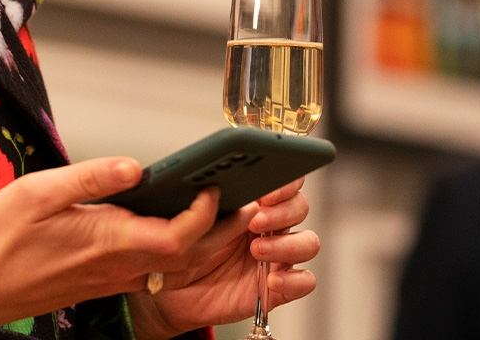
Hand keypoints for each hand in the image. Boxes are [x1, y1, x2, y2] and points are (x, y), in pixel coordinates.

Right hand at [0, 156, 221, 327]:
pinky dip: (174, 254)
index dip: (205, 215)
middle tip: (241, 203)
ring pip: (173, 269)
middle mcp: (118, 266)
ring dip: (201, 245)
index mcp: (109, 241)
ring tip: (216, 213)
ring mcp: (112, 279)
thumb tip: (134, 165)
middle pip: (187, 257)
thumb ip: (91, 178)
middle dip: (220, 233)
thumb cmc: (1, 240)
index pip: (178, 236)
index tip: (213, 186)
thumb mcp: (40, 192)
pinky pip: (152, 274)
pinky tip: (170, 231)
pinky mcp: (102, 284)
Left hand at [126, 178, 318, 339]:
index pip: (282, 181)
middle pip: (299, 207)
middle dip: (283, 211)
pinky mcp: (277, 288)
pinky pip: (304, 281)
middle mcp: (268, 227)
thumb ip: (193, 205)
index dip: (284, 181)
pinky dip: (294, 280)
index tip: (265, 190)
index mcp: (249, 203)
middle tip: (256, 219)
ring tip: (257, 250)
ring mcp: (276, 257)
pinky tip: (272, 280)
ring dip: (288, 244)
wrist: (170, 297)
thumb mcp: (178, 223)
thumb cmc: (177, 255)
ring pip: (308, 242)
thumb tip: (206, 190)